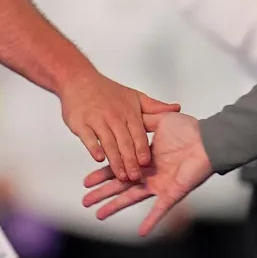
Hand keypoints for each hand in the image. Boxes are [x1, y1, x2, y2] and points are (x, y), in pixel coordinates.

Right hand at [60, 70, 179, 182]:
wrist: (79, 80)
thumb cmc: (107, 91)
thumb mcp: (135, 96)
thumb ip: (155, 106)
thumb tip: (176, 109)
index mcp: (129, 111)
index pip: (138, 134)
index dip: (142, 149)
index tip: (147, 164)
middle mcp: (114, 116)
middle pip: (124, 142)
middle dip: (130, 161)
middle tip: (135, 177)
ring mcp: (97, 120)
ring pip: (108, 143)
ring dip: (115, 161)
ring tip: (120, 176)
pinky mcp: (81, 123)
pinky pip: (88, 137)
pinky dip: (93, 148)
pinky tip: (99, 159)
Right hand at [82, 112, 212, 236]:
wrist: (207, 141)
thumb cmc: (188, 130)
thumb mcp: (161, 120)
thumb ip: (144, 121)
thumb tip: (129, 115)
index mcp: (145, 158)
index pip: (119, 167)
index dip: (103, 175)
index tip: (87, 180)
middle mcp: (149, 173)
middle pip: (120, 185)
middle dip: (102, 193)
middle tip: (85, 200)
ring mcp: (159, 185)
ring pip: (132, 198)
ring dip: (116, 207)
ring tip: (99, 215)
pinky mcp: (171, 193)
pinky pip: (160, 210)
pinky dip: (151, 221)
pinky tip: (141, 232)